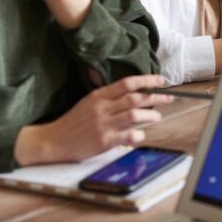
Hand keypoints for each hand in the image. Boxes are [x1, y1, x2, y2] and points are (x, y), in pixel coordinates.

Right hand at [14, 75, 172, 164]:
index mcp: (98, 96)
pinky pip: (128, 136)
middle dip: (156, 97)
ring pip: (134, 115)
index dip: (147, 81)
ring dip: (150, 115)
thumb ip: (108, 98)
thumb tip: (133, 94)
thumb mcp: (88, 103)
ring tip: (156, 116)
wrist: (53, 140)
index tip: (161, 81)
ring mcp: (103, 124)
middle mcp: (102, 108)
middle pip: (135, 98)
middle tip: (168, 98)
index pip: (127, 84)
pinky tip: (140, 134)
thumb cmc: (73, 122)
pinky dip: (139, 135)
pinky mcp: (104, 141)